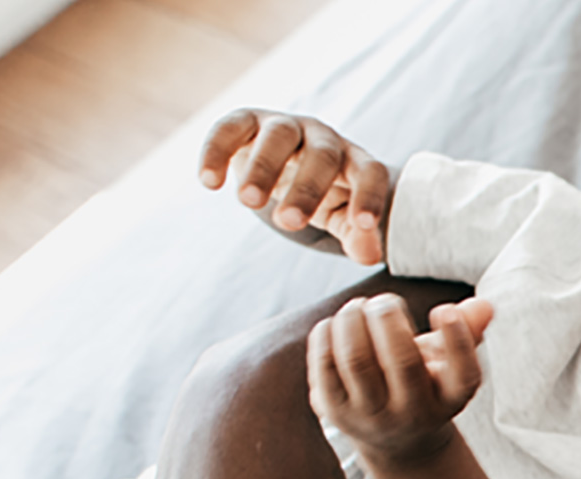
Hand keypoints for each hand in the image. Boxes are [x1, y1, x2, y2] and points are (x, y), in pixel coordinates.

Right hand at [200, 108, 394, 265]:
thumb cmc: (318, 193)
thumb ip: (356, 234)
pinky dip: (218, 151)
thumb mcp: (338, 215)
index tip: (361, 225)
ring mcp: (286, 125)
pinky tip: (209, 183)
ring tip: (249, 203)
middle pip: (323, 156)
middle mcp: (323, 137)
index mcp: (353, 161)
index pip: (371, 173)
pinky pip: (231, 128)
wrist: (282, 157)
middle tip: (289, 222)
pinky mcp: (247, 120)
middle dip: (308, 189)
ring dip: (264, 168)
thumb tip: (370, 257)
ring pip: (279, 136)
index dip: (370, 197)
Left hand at [308, 295, 491, 458]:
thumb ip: (467, 331)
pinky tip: (335, 323)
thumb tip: (483, 306)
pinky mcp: (334, 411)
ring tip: (358, 306)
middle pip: (402, 363)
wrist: (392, 437)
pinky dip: (327, 335)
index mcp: (450, 400)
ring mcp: (371, 416)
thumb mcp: (449, 362)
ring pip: (357, 360)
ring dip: (353, 321)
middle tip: (385, 301)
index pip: (464, 375)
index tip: (444, 308)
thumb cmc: (425, 383)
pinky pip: (324, 366)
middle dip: (389, 319)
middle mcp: (414, 413)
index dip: (457, 339)